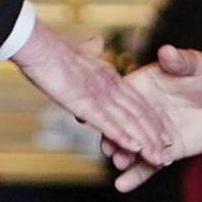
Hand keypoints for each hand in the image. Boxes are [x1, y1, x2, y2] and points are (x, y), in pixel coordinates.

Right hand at [14, 24, 172, 168]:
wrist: (35, 43)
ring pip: (129, 121)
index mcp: (108, 76)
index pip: (135, 101)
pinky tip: (135, 148)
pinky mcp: (85, 103)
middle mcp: (109, 86)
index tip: (161, 134)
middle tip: (167, 156)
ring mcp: (99, 95)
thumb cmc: (49, 49)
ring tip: (160, 159)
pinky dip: (123, 136)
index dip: (149, 119)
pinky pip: (108, 122)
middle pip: (139, 114)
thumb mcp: (77, 49)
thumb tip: (96, 42)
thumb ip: (90, 49)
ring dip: (145, 143)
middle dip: (154, 137)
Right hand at [109, 45, 201, 191]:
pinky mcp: (167, 150)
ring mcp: (153, 133)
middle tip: (110, 148)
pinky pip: (149, 164)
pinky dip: (137, 175)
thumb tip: (167, 51)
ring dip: (124, 158)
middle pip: (123, 127)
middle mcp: (142, 112)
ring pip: (133, 148)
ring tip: (119, 166)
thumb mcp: (194, 65)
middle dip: (115, 138)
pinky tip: (123, 185)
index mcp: (142, 88)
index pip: (121, 99)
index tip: (96, 117)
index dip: (109, 108)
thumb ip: (179, 61)